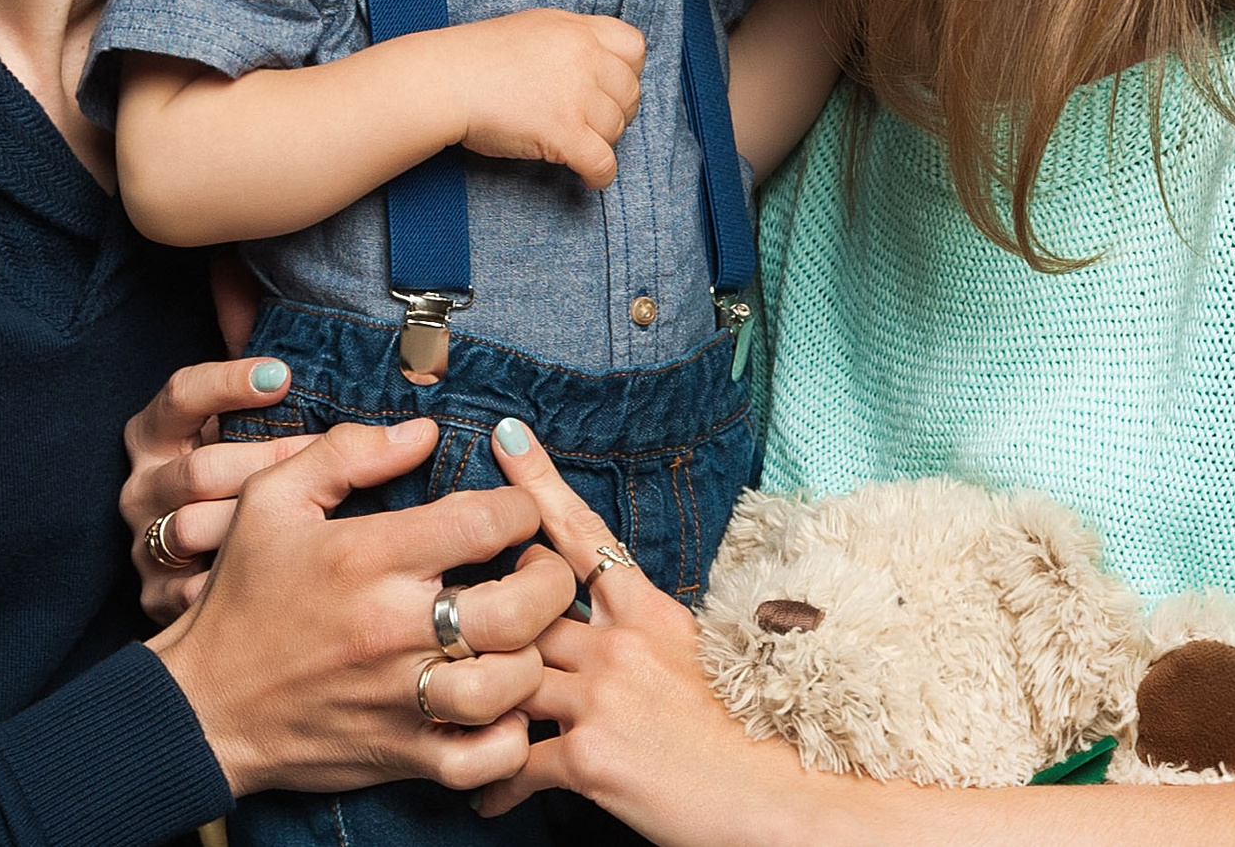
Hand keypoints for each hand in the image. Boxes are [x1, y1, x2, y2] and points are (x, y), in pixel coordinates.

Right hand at [120, 356, 316, 620]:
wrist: (186, 568)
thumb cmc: (226, 470)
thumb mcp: (230, 412)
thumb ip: (239, 345)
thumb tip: (233, 267)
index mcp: (155, 434)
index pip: (180, 396)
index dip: (227, 383)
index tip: (282, 375)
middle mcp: (142, 487)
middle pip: (199, 472)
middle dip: (266, 464)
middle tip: (325, 460)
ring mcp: (145, 544)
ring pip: (194, 532)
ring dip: (257, 528)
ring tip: (316, 524)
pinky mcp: (155, 598)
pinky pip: (192, 594)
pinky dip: (237, 590)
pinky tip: (284, 582)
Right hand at [151, 419, 578, 797]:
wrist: (204, 703)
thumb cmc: (243, 594)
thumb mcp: (271, 499)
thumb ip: (347, 452)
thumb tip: (423, 433)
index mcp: (367, 556)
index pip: (485, 523)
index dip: (520, 508)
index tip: (515, 511)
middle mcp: (392, 627)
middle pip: (520, 607)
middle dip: (550, 580)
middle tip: (537, 567)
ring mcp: (401, 698)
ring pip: (513, 683)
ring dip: (535, 655)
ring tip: (525, 633)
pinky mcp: (403, 753)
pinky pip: (487, 757)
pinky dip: (512, 735)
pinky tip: (504, 704)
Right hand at [432, 10, 645, 189]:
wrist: (445, 81)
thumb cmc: (477, 57)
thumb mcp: (533, 28)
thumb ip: (570, 41)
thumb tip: (595, 64)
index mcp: (578, 30)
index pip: (635, 48)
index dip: (628, 72)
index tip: (611, 89)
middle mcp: (584, 58)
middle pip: (628, 93)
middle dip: (616, 112)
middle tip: (592, 124)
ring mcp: (576, 95)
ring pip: (615, 130)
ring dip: (600, 143)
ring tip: (576, 147)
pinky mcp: (563, 132)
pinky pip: (602, 163)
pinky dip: (599, 176)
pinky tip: (587, 179)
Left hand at [476, 420, 806, 841]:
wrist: (787, 797)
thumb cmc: (755, 732)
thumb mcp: (704, 656)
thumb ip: (649, 635)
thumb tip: (616, 629)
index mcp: (651, 613)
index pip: (584, 535)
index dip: (539, 485)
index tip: (504, 437)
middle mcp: (621, 645)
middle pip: (524, 606)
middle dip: (485, 609)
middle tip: (453, 615)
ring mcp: (603, 698)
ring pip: (508, 676)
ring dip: (478, 696)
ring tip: (447, 710)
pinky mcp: (591, 759)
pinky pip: (518, 763)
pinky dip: (497, 783)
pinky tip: (486, 797)